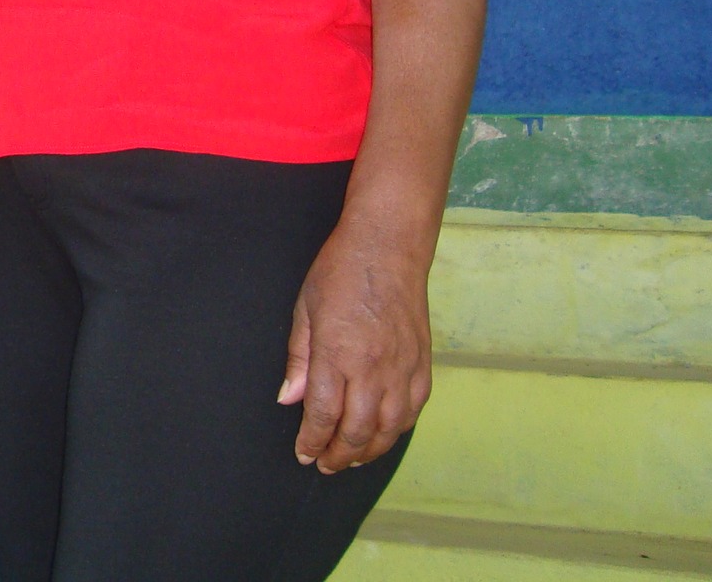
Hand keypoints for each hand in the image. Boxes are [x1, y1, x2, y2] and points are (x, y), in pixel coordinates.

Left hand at [279, 220, 432, 473]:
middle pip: (357, 430)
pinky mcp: (423, 365)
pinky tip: (381, 435)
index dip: (311, 440)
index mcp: (337, 353)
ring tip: (350, 458)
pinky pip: (411, 412)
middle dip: (338, 454)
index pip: (323, 414)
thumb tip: (288, 399)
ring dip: (368, 451)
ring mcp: (402, 368)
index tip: (303, 454)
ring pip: (389, 429)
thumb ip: (299, 359)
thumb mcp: (305, 309)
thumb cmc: (340, 272)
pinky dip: (395, 431)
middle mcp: (373, 367)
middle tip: (324, 464)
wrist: (388, 248)